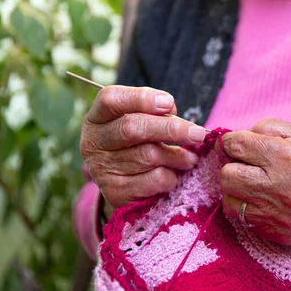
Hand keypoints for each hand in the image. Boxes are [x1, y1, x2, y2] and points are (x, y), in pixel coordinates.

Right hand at [80, 86, 206, 207]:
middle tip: (197, 134)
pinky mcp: (115, 192)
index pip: (110, 99)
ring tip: (191, 158)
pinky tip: (173, 176)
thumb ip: (155, 112)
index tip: (169, 103)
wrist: (128, 186)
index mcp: (97, 118)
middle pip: (132, 128)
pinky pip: (153, 179)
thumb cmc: (139, 144)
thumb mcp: (142, 122)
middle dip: (171, 129)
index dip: (141, 98)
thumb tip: (171, 111)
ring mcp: (101, 168)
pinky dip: (170, 177)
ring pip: (148, 155)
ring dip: (177, 156)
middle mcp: (93, 142)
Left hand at [218, 119, 290, 257]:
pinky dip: (251, 208)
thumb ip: (271, 129)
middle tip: (250, 163)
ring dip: (239, 189)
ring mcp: (277, 216)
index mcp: (287, 157)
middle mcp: (279, 188)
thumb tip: (240, 134)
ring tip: (258, 183)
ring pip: (230, 201)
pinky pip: (245, 220)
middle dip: (234, 164)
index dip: (233, 140)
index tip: (239, 143)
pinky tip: (269, 199)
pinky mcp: (278, 234)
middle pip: (227, 175)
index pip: (235, 145)